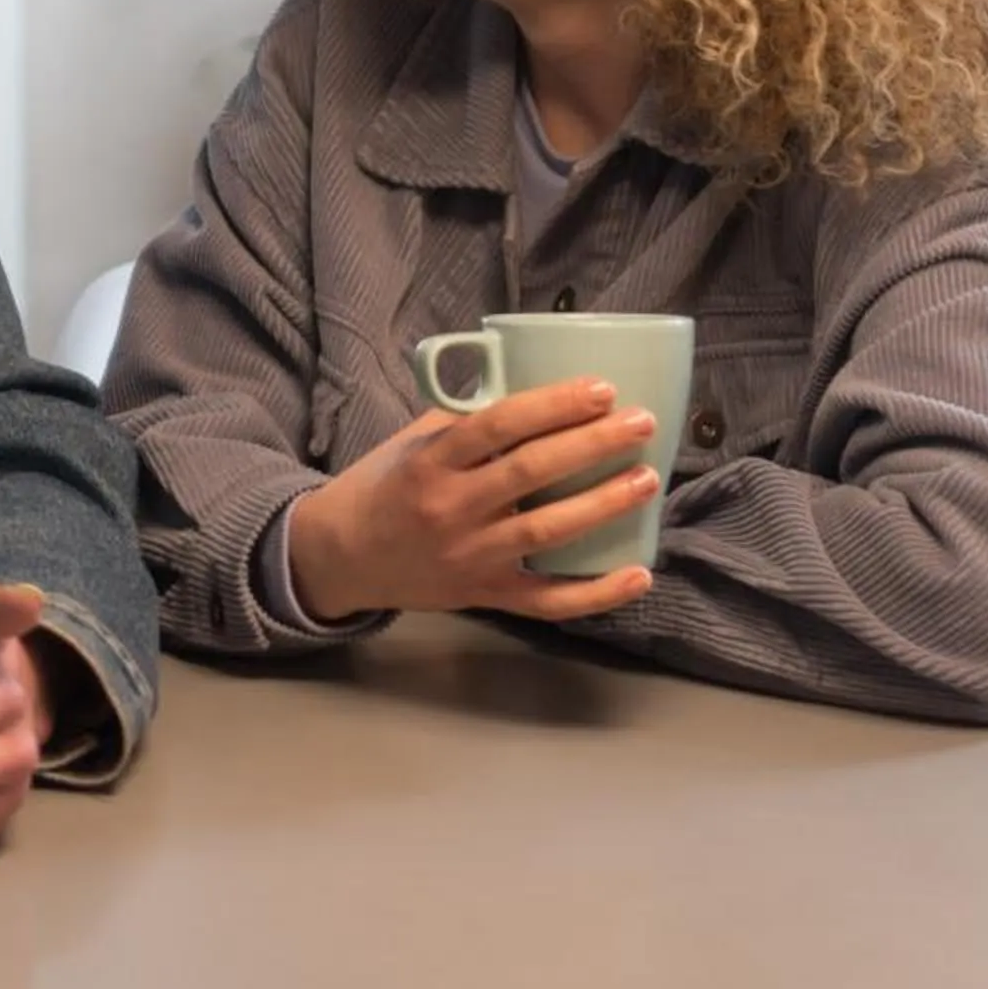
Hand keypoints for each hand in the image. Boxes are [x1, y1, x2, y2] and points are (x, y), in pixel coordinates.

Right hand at [288, 377, 662, 622]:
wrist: (341, 557)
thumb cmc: (384, 487)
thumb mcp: (411, 443)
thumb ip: (465, 420)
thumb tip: (532, 388)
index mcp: (430, 462)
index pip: (497, 426)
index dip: (552, 405)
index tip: (601, 389)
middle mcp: (450, 508)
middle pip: (530, 472)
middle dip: (592, 445)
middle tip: (640, 422)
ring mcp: (470, 556)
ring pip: (546, 531)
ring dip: (603, 504)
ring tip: (646, 480)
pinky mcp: (485, 594)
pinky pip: (547, 600)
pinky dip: (596, 593)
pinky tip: (639, 574)